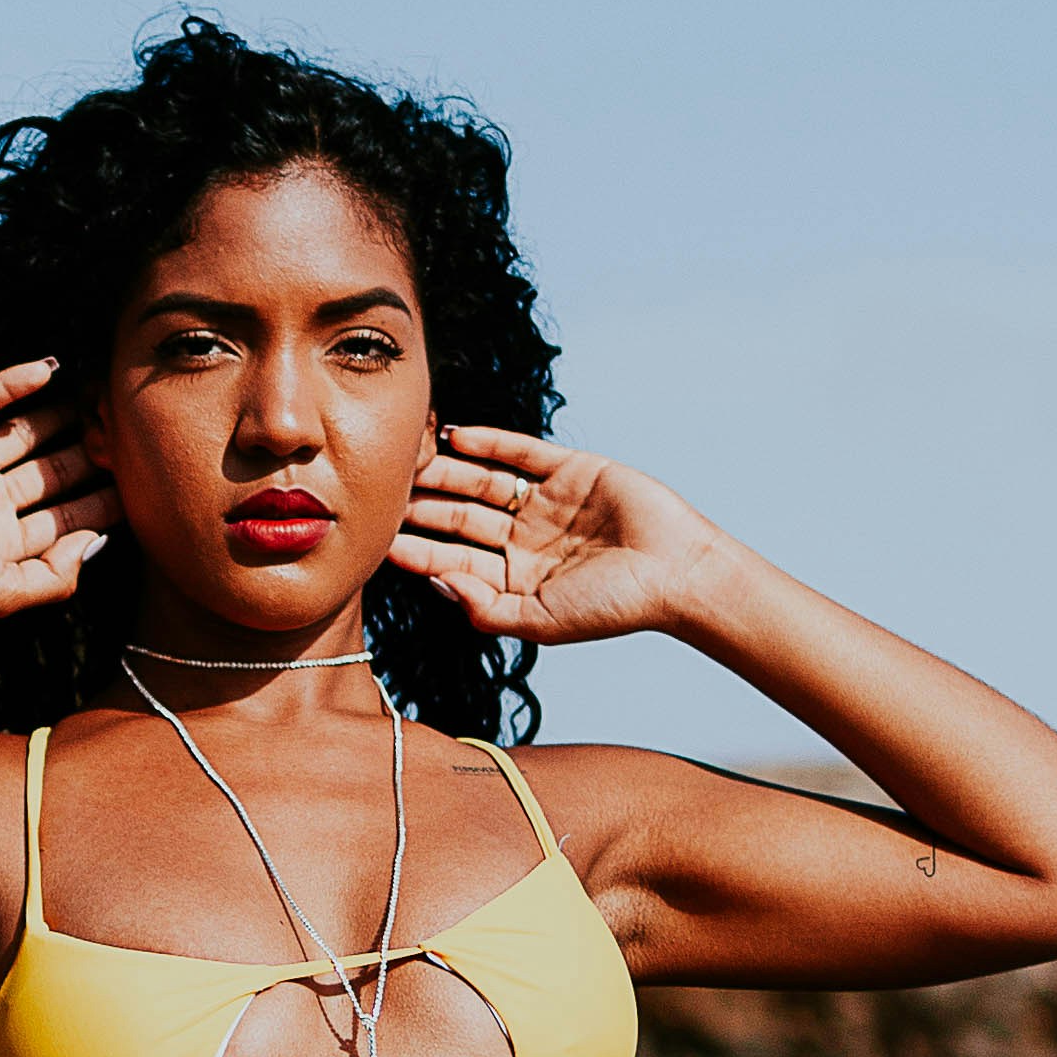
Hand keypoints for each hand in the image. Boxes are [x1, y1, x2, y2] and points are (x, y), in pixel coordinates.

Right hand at [0, 364, 114, 617]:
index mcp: (5, 541)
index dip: (104, 498)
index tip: (145, 477)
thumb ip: (57, 577)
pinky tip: (51, 369)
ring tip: (99, 393)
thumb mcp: (5, 592)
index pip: (67, 516)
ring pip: (24, 433)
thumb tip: (100, 542)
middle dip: (90, 452)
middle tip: (129, 427)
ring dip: (61, 414)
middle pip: (52, 472)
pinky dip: (14, 383)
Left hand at [390, 423, 724, 648]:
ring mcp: (547, 502)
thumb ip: (487, 609)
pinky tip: (456, 434)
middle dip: (423, 504)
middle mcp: (525, 539)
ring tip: (409, 457)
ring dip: (447, 471)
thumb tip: (437, 585)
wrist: (676, 574)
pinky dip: (489, 441)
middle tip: (382, 490)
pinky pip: (521, 452)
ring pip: (483, 482)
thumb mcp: (542, 621)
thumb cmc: (613, 608)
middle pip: (462, 517)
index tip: (380, 540)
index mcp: (516, 578)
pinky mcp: (571, 470)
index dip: (420, 550)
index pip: (455, 559)